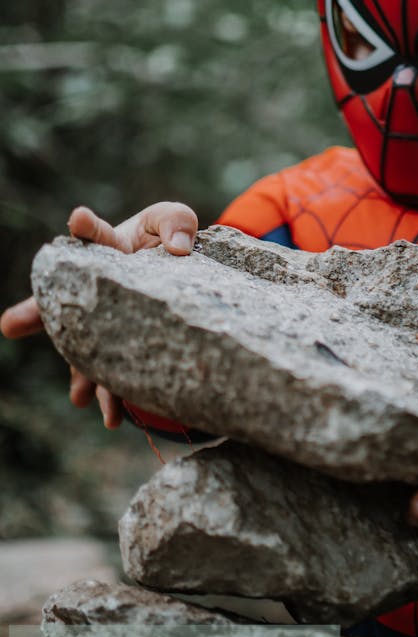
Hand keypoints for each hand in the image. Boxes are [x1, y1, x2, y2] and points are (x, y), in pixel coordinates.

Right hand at [1, 202, 197, 427]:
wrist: (179, 273)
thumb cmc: (168, 239)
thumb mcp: (173, 220)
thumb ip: (175, 223)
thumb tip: (180, 246)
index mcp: (108, 248)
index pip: (94, 235)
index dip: (86, 227)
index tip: (78, 218)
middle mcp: (97, 289)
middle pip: (63, 302)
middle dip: (38, 313)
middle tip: (11, 323)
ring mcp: (107, 322)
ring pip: (85, 349)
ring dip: (79, 374)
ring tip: (78, 395)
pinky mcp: (124, 348)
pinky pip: (114, 375)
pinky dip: (112, 398)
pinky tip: (111, 418)